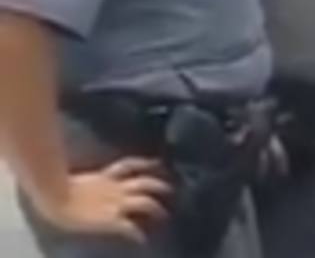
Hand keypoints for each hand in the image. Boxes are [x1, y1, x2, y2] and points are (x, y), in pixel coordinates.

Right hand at [37, 157, 169, 243]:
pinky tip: (142, 240)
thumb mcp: (78, 178)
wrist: (56, 197)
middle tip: (170, 189)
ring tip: (164, 214)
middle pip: (144, 182)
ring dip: (156, 208)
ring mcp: (116, 203)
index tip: (157, 163)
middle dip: (159, 185)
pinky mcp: (112, 220)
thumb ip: (89, 178)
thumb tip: (85, 177)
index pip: (130, 165)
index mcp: (106, 177)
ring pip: (144, 201)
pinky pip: (129, 227)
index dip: (145, 163)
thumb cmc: (58, 188)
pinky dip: (137, 234)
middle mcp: (116, 187)